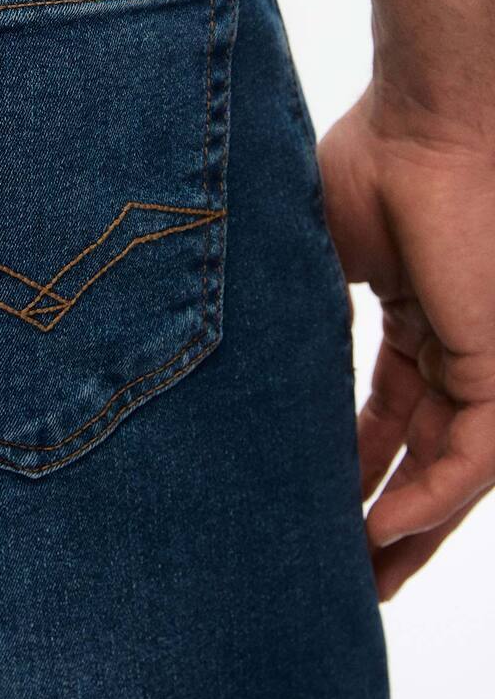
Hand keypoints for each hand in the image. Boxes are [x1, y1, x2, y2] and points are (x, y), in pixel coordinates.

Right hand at [317, 88, 494, 599]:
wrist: (424, 121)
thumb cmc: (367, 161)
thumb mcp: (313, 263)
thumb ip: (295, 324)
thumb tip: (228, 375)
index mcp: (413, 320)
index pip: (387, 417)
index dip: (350, 468)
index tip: (305, 509)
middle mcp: (454, 348)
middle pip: (419, 456)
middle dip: (381, 518)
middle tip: (336, 575)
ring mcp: (481, 360)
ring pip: (446, 470)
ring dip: (402, 527)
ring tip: (353, 577)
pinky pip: (467, 459)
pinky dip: (425, 499)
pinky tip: (377, 530)